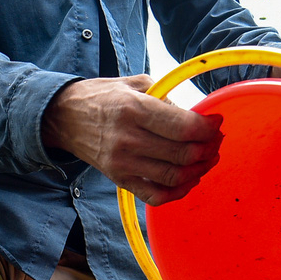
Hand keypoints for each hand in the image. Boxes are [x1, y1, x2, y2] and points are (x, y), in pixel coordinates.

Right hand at [40, 75, 221, 205]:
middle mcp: (128, 139)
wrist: (64, 118)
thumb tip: (195, 117)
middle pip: (183, 153)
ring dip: (199, 170)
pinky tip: (189, 179)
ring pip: (175, 176)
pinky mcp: (120, 180)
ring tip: (207, 158)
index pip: (183, 127)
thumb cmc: (102, 97)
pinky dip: (178, 191)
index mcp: (133, 109)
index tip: (216, 122)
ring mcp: (123, 164)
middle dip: (208, 148)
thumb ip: (167, 98)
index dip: (207, 128)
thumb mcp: (134, 84)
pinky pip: (157, 195)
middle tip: (215, 140)